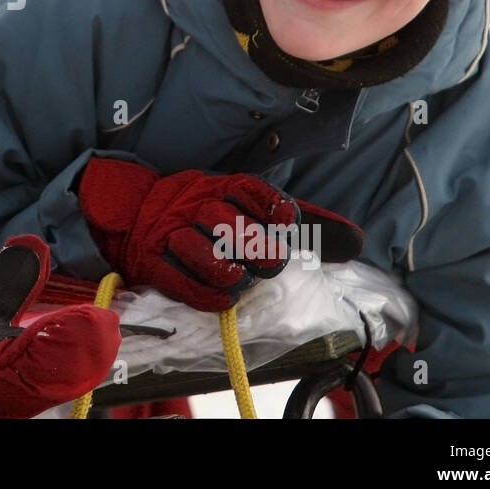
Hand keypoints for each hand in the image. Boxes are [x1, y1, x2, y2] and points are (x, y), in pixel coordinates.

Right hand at [77, 157, 362, 311]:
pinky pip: (176, 279)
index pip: (249, 191)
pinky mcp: (151, 262)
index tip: (287, 222)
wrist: (133, 214)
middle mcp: (195, 206)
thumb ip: (304, 226)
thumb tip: (356, 241)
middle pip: (225, 221)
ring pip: (198, 249)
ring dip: (226, 267)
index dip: (271, 207)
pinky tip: (223, 301)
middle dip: (254, 243)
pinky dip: (202, 292)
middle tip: (272, 260)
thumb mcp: (254, 210)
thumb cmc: (209, 216)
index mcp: (221, 187)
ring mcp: (170, 234)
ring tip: (242, 278)